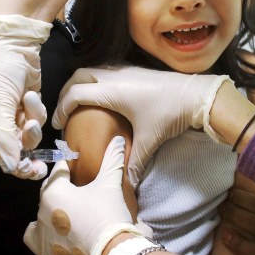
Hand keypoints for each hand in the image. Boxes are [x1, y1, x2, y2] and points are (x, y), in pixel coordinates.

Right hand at [0, 7, 51, 179]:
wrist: (13, 42)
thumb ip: (4, 140)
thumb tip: (12, 169)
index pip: (0, 156)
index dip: (17, 165)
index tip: (34, 170)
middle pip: (17, 148)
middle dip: (27, 140)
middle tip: (36, 138)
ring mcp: (12, 113)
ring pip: (30, 133)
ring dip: (32, 120)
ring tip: (28, 100)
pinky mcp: (28, 103)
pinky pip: (37, 117)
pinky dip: (36, 108)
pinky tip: (30, 93)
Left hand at [24, 136, 141, 254]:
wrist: (111, 254)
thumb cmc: (108, 214)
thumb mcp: (110, 184)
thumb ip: (112, 159)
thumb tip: (118, 140)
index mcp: (53, 192)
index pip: (58, 170)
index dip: (68, 165)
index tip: (74, 163)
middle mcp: (41, 211)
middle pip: (49, 191)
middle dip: (61, 188)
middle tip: (78, 189)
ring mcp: (41, 233)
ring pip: (41, 213)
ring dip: (51, 210)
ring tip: (69, 211)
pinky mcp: (44, 252)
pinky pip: (34, 236)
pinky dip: (41, 232)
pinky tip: (55, 231)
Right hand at [52, 66, 231, 186]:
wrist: (197, 95)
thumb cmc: (170, 114)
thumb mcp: (150, 140)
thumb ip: (134, 162)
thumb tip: (127, 184)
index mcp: (112, 91)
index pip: (75, 95)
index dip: (61, 108)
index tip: (57, 124)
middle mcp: (115, 76)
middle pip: (79, 75)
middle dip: (66, 91)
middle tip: (63, 109)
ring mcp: (126, 70)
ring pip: (93, 69)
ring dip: (81, 82)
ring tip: (78, 102)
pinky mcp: (136, 69)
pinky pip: (107, 69)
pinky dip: (96, 80)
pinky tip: (102, 95)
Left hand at [218, 173, 254, 254]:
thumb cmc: (247, 225)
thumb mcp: (250, 205)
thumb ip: (249, 186)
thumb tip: (236, 160)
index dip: (251, 187)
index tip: (232, 181)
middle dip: (241, 200)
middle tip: (225, 196)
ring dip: (238, 217)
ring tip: (223, 210)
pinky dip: (241, 243)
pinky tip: (226, 235)